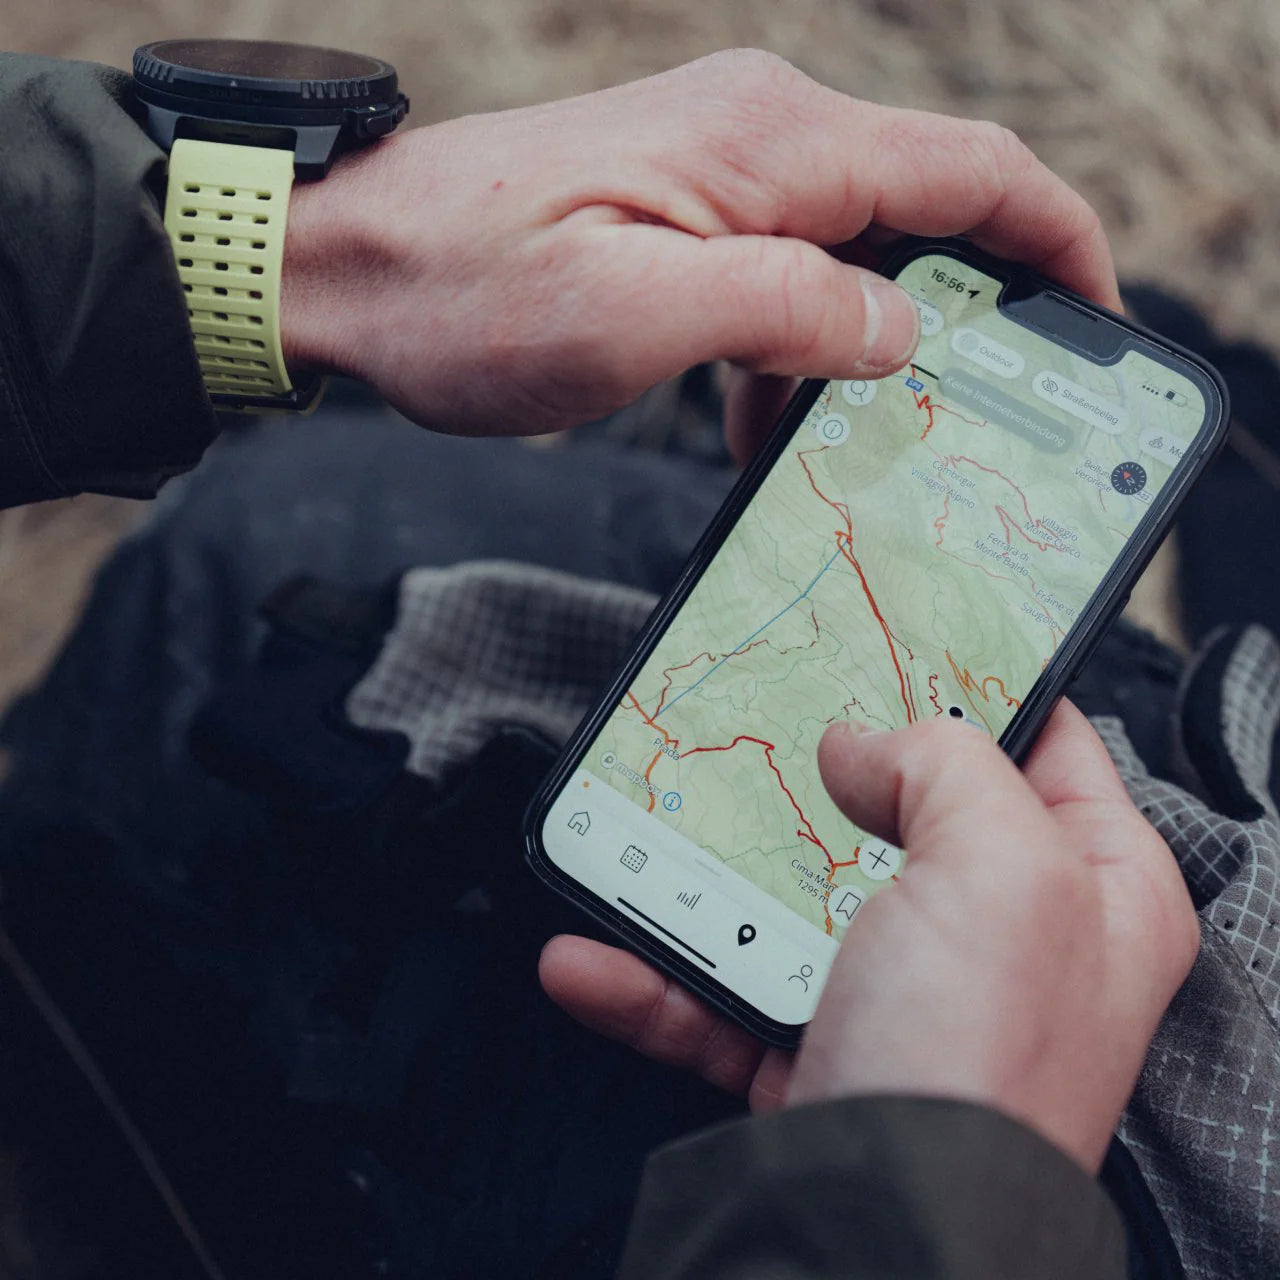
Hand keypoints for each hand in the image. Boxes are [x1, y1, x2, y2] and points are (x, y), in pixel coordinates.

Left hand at [281, 50, 1117, 459]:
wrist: (350, 265)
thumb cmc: (461, 292)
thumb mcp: (632, 318)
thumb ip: (785, 311)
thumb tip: (901, 327)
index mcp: (771, 147)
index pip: (974, 171)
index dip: (1059, 241)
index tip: (1098, 321)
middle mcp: (760, 136)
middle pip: (929, 208)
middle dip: (973, 310)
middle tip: (978, 415)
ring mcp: (722, 170)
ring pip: (857, 251)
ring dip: (872, 348)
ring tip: (853, 441)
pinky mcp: (685, 210)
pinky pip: (786, 271)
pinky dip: (799, 348)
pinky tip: (765, 417)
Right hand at [540, 701, 1198, 1172]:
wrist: (881, 1230)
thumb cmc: (979, 1055)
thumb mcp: (1000, 864)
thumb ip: (942, 760)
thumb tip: (858, 745)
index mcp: (1091, 886)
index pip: (1047, 742)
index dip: (974, 678)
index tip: (895, 632)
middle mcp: (1003, 940)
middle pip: (902, 809)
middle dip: (822, 765)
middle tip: (762, 706)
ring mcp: (903, 994)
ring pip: (794, 893)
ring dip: (705, 868)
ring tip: (642, 827)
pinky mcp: (816, 1048)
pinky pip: (721, 993)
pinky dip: (650, 974)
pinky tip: (587, 953)